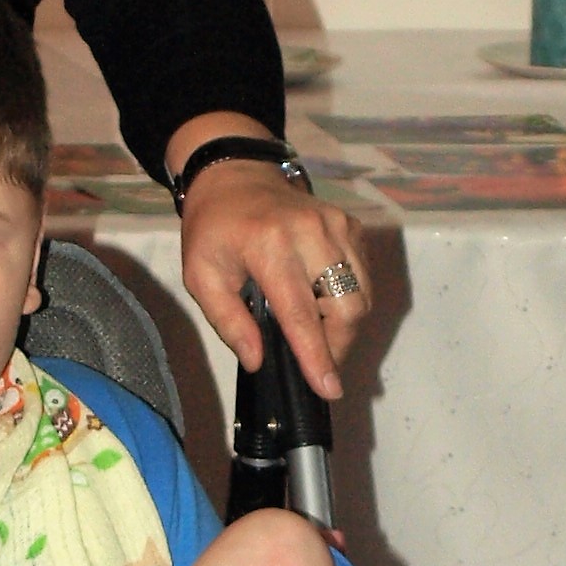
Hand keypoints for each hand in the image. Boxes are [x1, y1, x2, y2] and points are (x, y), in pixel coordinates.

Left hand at [174, 159, 368, 401]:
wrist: (236, 177)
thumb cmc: (214, 230)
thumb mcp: (201, 276)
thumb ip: (228, 321)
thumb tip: (258, 361)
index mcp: (269, 244)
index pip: (300, 312)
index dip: (316, 355)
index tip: (328, 389)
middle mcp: (311, 231)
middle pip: (347, 307)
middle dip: (338, 346)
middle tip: (318, 365)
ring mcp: (338, 224)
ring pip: (362, 295)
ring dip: (346, 327)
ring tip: (318, 336)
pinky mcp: (352, 225)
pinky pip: (364, 276)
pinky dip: (351, 301)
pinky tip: (324, 304)